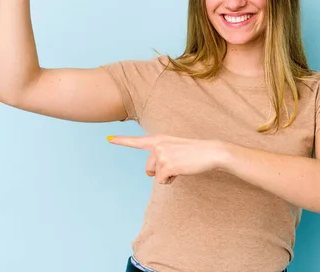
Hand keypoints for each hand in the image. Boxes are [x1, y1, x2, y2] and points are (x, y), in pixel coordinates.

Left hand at [107, 134, 227, 183]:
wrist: (211, 152)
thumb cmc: (194, 152)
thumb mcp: (175, 148)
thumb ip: (160, 154)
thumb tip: (149, 173)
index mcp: (159, 139)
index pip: (137, 141)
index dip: (121, 141)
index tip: (108, 139)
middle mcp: (157, 145)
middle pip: (148, 169)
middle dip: (160, 172)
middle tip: (177, 163)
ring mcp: (161, 154)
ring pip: (155, 176)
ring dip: (167, 176)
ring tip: (181, 165)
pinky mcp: (167, 165)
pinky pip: (162, 181)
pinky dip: (171, 180)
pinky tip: (182, 170)